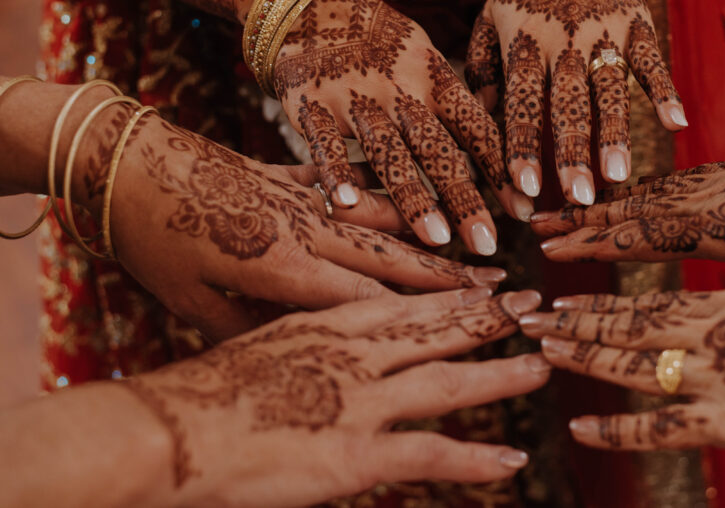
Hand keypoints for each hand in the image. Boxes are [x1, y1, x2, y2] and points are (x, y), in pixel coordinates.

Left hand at [109, 115, 506, 340]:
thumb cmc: (153, 241)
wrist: (123, 162)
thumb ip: (251, 328)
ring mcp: (302, 195)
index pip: (368, 297)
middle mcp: (307, 227)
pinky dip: (383, 192)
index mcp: (283, 265)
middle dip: (448, 274)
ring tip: (470, 241)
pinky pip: (349, 183)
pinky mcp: (288, 171)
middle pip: (390, 256)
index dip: (424, 312)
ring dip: (429, 231)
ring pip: (381, 217)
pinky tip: (409, 195)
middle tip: (497, 284)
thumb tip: (290, 348)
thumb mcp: (193, 302)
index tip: (472, 321)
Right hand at [122, 289, 549, 505]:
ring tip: (542, 368)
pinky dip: (475, 459)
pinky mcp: (353, 454)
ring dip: (500, 375)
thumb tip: (326, 350)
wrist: (159, 435)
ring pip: (448, 382)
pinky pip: (429, 455)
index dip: (453, 295)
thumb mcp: (256, 348)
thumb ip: (303, 345)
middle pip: (438, 330)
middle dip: (490, 319)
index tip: (489, 286)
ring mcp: (357, 401)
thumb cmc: (196, 395)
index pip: (405, 301)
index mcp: (325, 321)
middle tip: (537, 306)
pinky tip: (511, 461)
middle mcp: (351, 352)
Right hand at [272, 0, 533, 255]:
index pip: (476, 127)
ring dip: (414, 196)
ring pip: (388, 151)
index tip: (526, 208)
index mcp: (434, 77)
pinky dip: (337, 172)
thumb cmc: (381, 40)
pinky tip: (349, 205)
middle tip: (489, 244)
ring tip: (437, 239)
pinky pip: (325, 142)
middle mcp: (400, 89)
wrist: (312, 3)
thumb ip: (453, 102)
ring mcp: (355, 97)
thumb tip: (501, 147)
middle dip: (466, 198)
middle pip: (438, 149)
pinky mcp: (311, 104)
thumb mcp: (425, 56)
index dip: (501, 168)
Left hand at [468, 0, 686, 204]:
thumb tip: (481, 120)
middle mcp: (563, 42)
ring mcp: (604, 32)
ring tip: (619, 177)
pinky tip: (676, 125)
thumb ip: (484, 68)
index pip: (519, 102)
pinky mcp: (638, 24)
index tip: (523, 189)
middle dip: (571, 152)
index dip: (521, 145)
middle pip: (566, 104)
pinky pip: (652, 61)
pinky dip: (664, 91)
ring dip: (615, 134)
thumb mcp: (491, 18)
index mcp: (524, 43)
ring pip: (610, 90)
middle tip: (577, 198)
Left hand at [519, 282, 724, 462]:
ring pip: (632, 365)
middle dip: (576, 321)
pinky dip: (615, 427)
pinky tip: (579, 424)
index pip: (650, 303)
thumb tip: (719, 326)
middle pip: (628, 326)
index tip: (564, 297)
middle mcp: (712, 335)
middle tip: (531, 316)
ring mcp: (715, 377)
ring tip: (542, 348)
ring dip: (583, 356)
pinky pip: (658, 427)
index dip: (602, 302)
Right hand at [532, 135, 724, 302]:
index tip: (555, 248)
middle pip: (635, 208)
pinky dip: (639, 192)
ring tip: (565, 208)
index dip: (598, 244)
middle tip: (536, 224)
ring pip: (650, 191)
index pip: (647, 235)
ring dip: (605, 203)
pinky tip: (623, 200)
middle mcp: (715, 197)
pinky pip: (673, 182)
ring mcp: (722, 179)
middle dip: (583, 219)